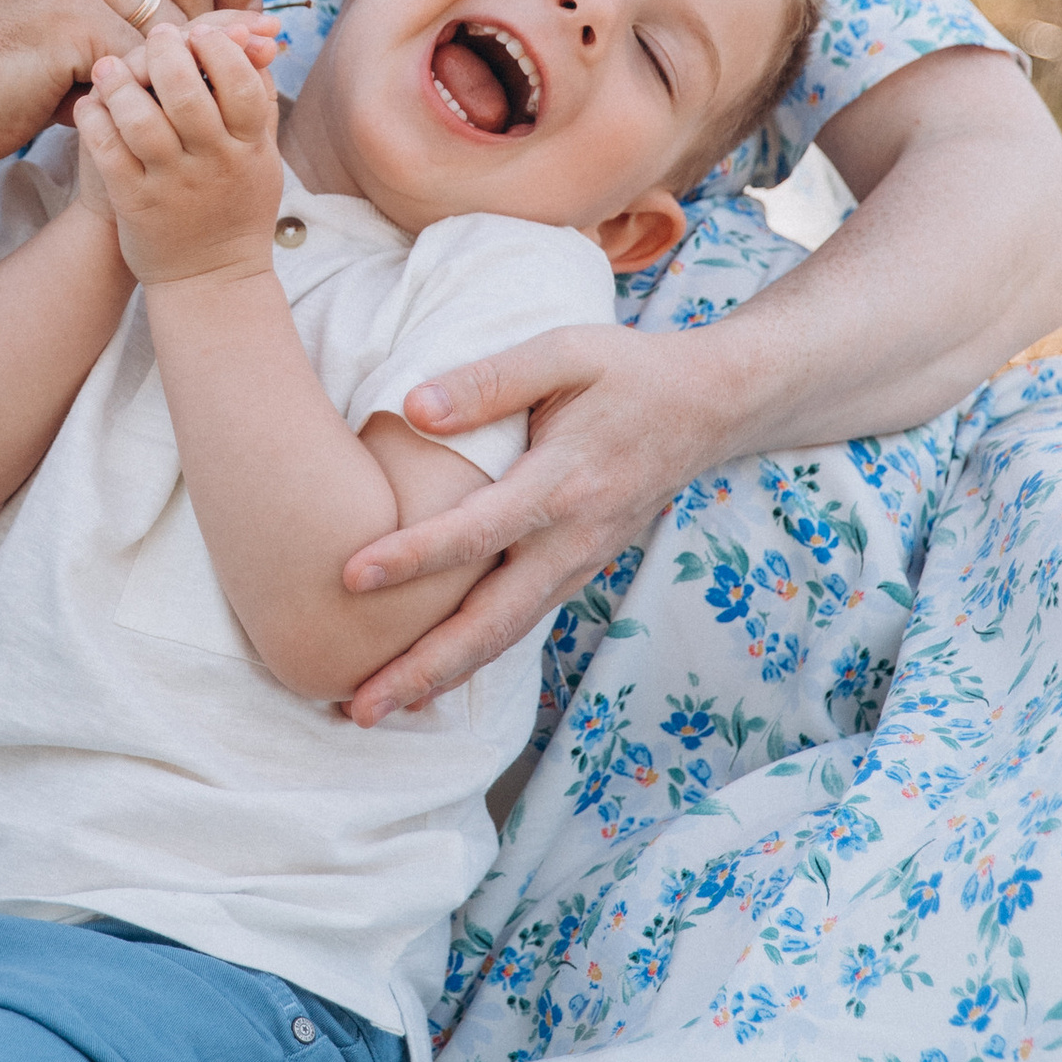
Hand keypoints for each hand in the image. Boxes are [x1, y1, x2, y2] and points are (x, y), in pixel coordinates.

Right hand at [0, 0, 260, 169]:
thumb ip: (126, 1)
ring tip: (146, 96)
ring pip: (172, 20)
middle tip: (206, 74)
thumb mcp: (56, 12)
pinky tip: (108, 112)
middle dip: (213, 28)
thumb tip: (240, 22)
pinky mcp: (66, 20)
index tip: (243, 10)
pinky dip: (139, 94)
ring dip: (170, 69)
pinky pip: (142, 61)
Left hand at [74, 15, 282, 284]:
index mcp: (249, 147)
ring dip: (121, 83)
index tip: (200, 31)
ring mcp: (171, 184)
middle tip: (155, 37)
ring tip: (111, 65)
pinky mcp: (134, 203)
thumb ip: (259, 98)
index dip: (219, 47)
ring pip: (140, 120)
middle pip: (186, 93)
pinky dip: (94, 121)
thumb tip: (255, 38)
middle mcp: (213, 164)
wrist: (211, 280)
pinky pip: (107, 151)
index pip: (240, 82)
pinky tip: (90, 103)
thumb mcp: (263, 155)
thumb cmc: (236, 205)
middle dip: (165, 52)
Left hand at [332, 323, 740, 720]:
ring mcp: (579, 563)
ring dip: (443, 676)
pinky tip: (432, 677)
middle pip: (492, 621)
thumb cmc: (628, 371)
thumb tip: (412, 409)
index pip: (478, 530)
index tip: (350, 576)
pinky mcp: (579, 570)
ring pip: (505, 635)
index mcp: (563, 482)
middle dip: (424, 667)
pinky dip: (475, 657)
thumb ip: (488, 381)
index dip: (413, 555)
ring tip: (379, 709)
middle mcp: (572, 539)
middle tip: (360, 705)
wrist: (710, 407)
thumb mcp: (564, 352)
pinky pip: (520, 623)